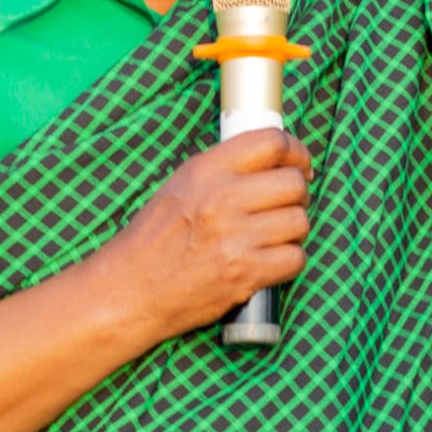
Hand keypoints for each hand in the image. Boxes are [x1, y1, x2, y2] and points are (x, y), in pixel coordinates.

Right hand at [90, 129, 311, 341]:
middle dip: (297, 195)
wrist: (130, 290)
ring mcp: (235, 237)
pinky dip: (288, 261)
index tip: (299, 164)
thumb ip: (224, 169)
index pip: (271, 142)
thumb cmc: (155, 239)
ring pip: (300, 221)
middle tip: (284, 206)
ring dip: (293, 231)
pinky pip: (295, 258)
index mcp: (205, 170)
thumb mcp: (181, 186)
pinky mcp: (246, 272)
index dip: (296, 152)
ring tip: (271, 237)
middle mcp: (222, 198)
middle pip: (294, 183)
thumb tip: (275, 160)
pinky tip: (268, 261)